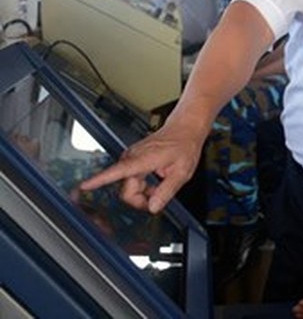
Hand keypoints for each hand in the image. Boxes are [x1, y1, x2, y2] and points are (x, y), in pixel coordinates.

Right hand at [79, 119, 204, 213]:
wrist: (184, 129)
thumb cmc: (184, 145)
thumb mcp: (182, 172)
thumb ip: (167, 191)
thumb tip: (153, 207)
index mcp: (143, 159)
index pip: (118, 171)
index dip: (100, 180)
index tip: (85, 185)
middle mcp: (132, 158)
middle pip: (126, 191)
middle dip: (140, 199)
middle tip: (159, 197)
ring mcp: (131, 158)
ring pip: (128, 188)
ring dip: (143, 193)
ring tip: (160, 186)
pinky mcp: (132, 161)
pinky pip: (131, 181)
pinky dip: (142, 186)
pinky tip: (154, 182)